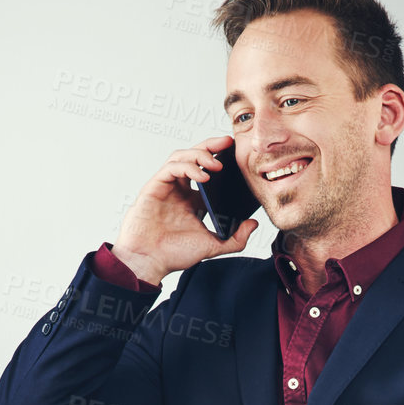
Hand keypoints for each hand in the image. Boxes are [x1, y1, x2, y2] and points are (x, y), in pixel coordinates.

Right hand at [113, 135, 257, 284]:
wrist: (149, 261)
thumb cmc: (173, 254)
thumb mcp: (212, 246)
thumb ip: (235, 239)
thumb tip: (253, 225)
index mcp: (193, 200)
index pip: (208, 172)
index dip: (221, 160)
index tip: (237, 156)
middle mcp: (180, 189)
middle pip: (195, 157)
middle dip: (212, 146)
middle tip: (229, 142)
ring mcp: (167, 186)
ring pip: (182, 156)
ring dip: (200, 154)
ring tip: (217, 164)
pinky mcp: (155, 186)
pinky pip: (172, 167)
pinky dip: (188, 167)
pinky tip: (202, 175)